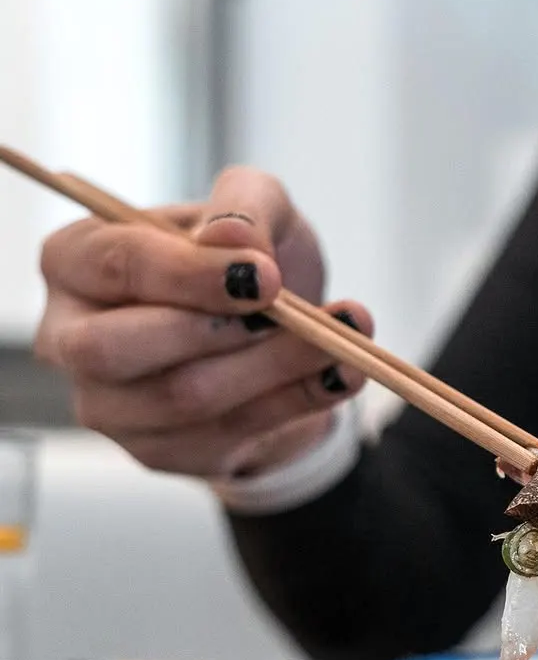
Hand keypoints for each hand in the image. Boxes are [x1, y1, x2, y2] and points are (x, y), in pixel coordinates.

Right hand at [35, 166, 373, 478]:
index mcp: (76, 262)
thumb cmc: (251, 260)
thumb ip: (245, 207)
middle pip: (115, 349)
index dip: (191, 274)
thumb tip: (233, 237)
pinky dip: (298, 402)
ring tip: (343, 339)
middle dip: (215, 332)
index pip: (115, 266)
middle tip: (286, 312)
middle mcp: (72, 339)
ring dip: (275, 367)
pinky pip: (231, 433)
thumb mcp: (258, 207)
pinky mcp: (161, 452)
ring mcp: (111, 407)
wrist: (280, 337)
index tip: (267, 276)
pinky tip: (343, 374)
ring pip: (184, 398)